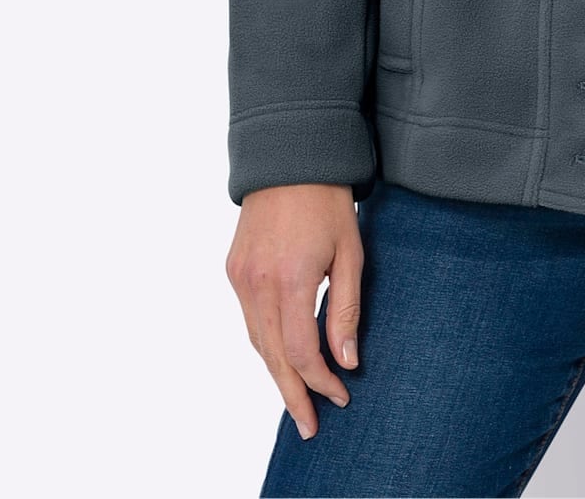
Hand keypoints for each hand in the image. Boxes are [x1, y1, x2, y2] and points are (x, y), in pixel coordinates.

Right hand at [225, 183, 363, 439]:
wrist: (289, 156)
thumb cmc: (328, 201)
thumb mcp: (351, 252)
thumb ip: (346, 309)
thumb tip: (346, 361)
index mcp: (291, 280)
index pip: (302, 352)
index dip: (321, 381)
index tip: (342, 395)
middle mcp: (258, 284)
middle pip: (273, 358)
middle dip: (293, 395)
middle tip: (309, 427)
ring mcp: (240, 277)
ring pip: (257, 342)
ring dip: (277, 373)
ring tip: (297, 400)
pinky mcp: (233, 270)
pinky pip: (248, 319)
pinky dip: (265, 343)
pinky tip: (281, 357)